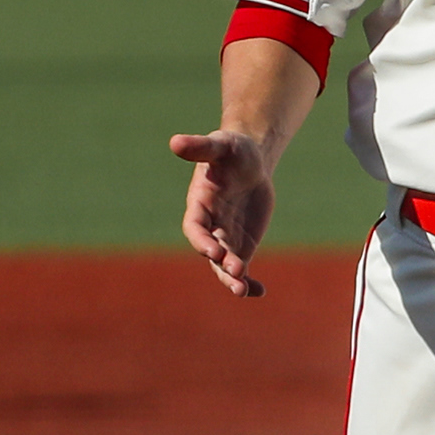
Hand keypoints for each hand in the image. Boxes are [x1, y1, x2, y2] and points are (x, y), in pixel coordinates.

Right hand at [169, 129, 275, 296]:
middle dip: (221, 264)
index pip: (195, 227)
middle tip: (236, 274)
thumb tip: (175, 142)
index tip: (214, 251)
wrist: (250, 161)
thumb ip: (200, 146)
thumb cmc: (232, 149)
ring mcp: (225, 237)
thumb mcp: (221, 145)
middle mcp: (210, 225)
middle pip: (211, 251)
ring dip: (232, 277)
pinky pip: (242, 267)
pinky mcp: (242, 243)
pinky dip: (248, 280)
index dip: (202, 240)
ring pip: (225, 264)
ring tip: (244, 290)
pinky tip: (259, 292)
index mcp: (199, 204)